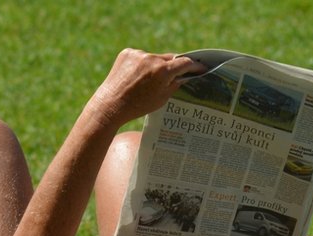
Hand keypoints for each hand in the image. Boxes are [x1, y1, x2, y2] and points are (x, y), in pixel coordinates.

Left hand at [88, 49, 205, 128]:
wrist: (111, 105)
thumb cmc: (138, 106)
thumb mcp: (162, 99)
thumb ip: (175, 84)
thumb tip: (183, 76)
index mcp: (163, 71)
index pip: (185, 63)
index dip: (195, 66)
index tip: (201, 68)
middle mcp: (152, 59)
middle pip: (170, 59)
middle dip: (174, 66)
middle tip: (178, 74)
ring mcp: (139, 54)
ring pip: (154, 58)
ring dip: (156, 66)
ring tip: (148, 82)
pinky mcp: (127, 53)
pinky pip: (141, 57)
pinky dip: (142, 64)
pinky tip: (136, 78)